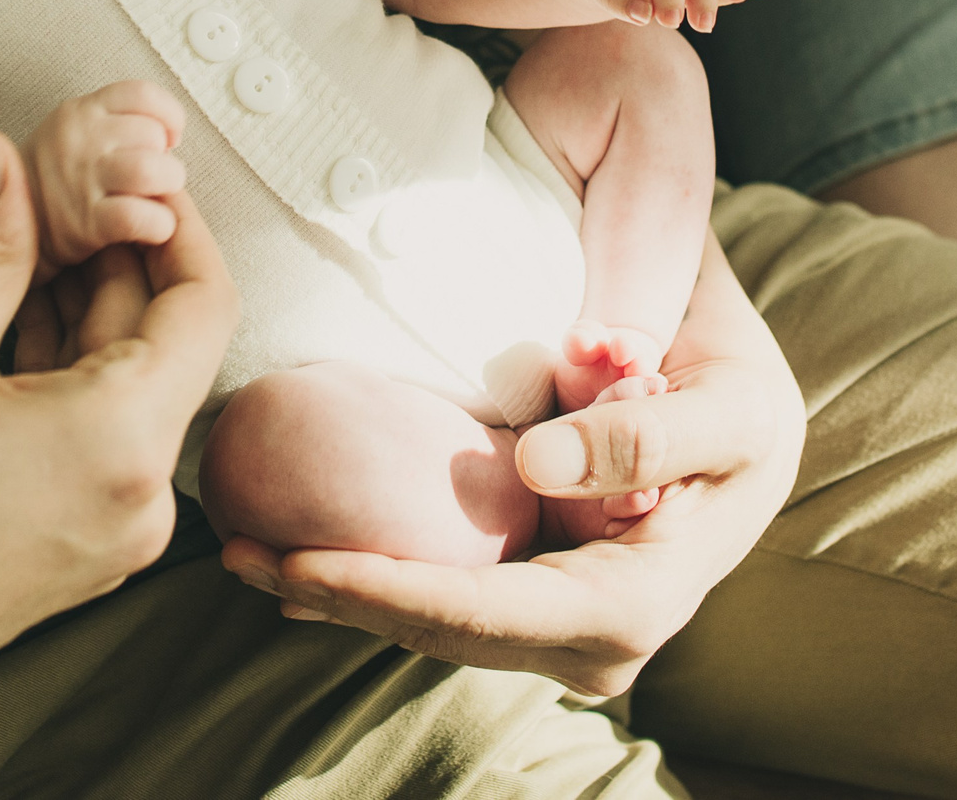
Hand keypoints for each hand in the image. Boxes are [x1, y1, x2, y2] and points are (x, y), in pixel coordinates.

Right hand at [0, 128, 236, 766]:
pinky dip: (65, 376)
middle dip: (116, 263)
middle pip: (165, 347)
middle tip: (60, 194)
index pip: (204, 303)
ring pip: (126, 394)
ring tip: (23, 247)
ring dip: (86, 317)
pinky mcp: (68, 554)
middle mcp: (141, 499)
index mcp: (126, 443)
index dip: (175, 224)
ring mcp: (107, 535)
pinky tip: (9, 324)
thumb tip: (0, 152)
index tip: (132, 177)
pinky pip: (95, 441)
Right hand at [20, 81, 187, 272]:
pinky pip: (142, 217)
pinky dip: (158, 224)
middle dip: (164, 158)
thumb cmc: (53, 180)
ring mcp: (80, 180)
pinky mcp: (84, 224)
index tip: (169, 138)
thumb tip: (171, 134)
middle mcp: (79, 139)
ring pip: (152, 170)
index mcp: (80, 111)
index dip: (168, 117)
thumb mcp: (74, 132)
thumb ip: (118, 123)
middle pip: (153, 134)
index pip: (143, 95)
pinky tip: (149, 228)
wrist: (3, 226)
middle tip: (152, 179)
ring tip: (154, 199)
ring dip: (166, 189)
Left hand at [218, 236, 802, 695]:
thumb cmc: (710, 317)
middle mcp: (635, 609)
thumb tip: (540, 472)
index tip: (324, 560)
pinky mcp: (539, 585)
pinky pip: (452, 600)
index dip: (434, 597)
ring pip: (459, 632)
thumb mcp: (709, 350)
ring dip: (353, 600)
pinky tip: (287, 559)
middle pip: (488, 639)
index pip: (555, 610)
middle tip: (260, 562)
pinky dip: (371, 580)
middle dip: (371, 607)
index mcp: (685, 559)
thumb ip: (646, 419)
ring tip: (247, 555)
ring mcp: (583, 608)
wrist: (704, 327)